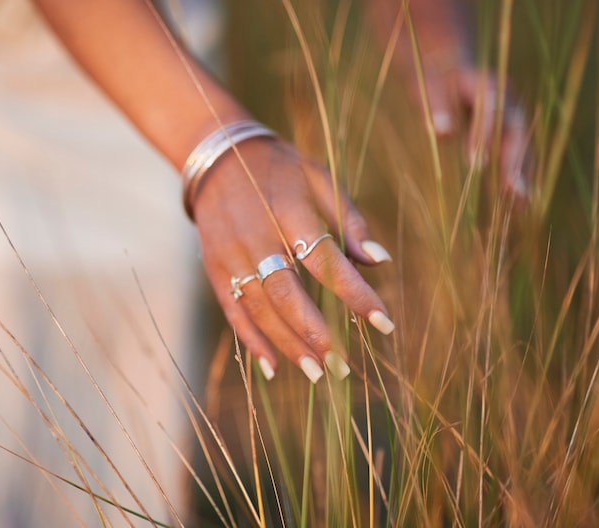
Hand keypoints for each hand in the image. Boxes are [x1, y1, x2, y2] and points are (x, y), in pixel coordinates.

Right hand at [191, 137, 394, 382]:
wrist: (218, 159)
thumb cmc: (282, 171)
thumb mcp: (320, 179)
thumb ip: (349, 220)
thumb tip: (379, 260)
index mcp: (290, 210)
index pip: (326, 260)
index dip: (355, 293)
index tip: (384, 323)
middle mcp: (257, 236)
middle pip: (285, 293)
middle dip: (314, 333)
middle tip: (341, 365)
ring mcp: (230, 255)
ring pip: (259, 309)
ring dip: (287, 345)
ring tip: (316, 373)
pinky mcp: (214, 268)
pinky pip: (233, 311)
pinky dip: (252, 341)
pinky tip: (272, 369)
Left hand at [419, 63, 531, 199]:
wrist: (451, 68)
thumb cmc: (438, 80)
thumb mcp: (431, 88)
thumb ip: (437, 108)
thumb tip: (443, 132)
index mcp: (488, 86)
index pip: (490, 110)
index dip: (485, 135)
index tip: (477, 163)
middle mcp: (508, 102)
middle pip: (517, 133)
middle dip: (516, 163)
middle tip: (515, 193)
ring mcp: (514, 118)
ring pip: (524, 148)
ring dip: (524, 177)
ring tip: (523, 207)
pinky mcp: (511, 134)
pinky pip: (521, 157)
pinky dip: (520, 179)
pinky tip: (520, 206)